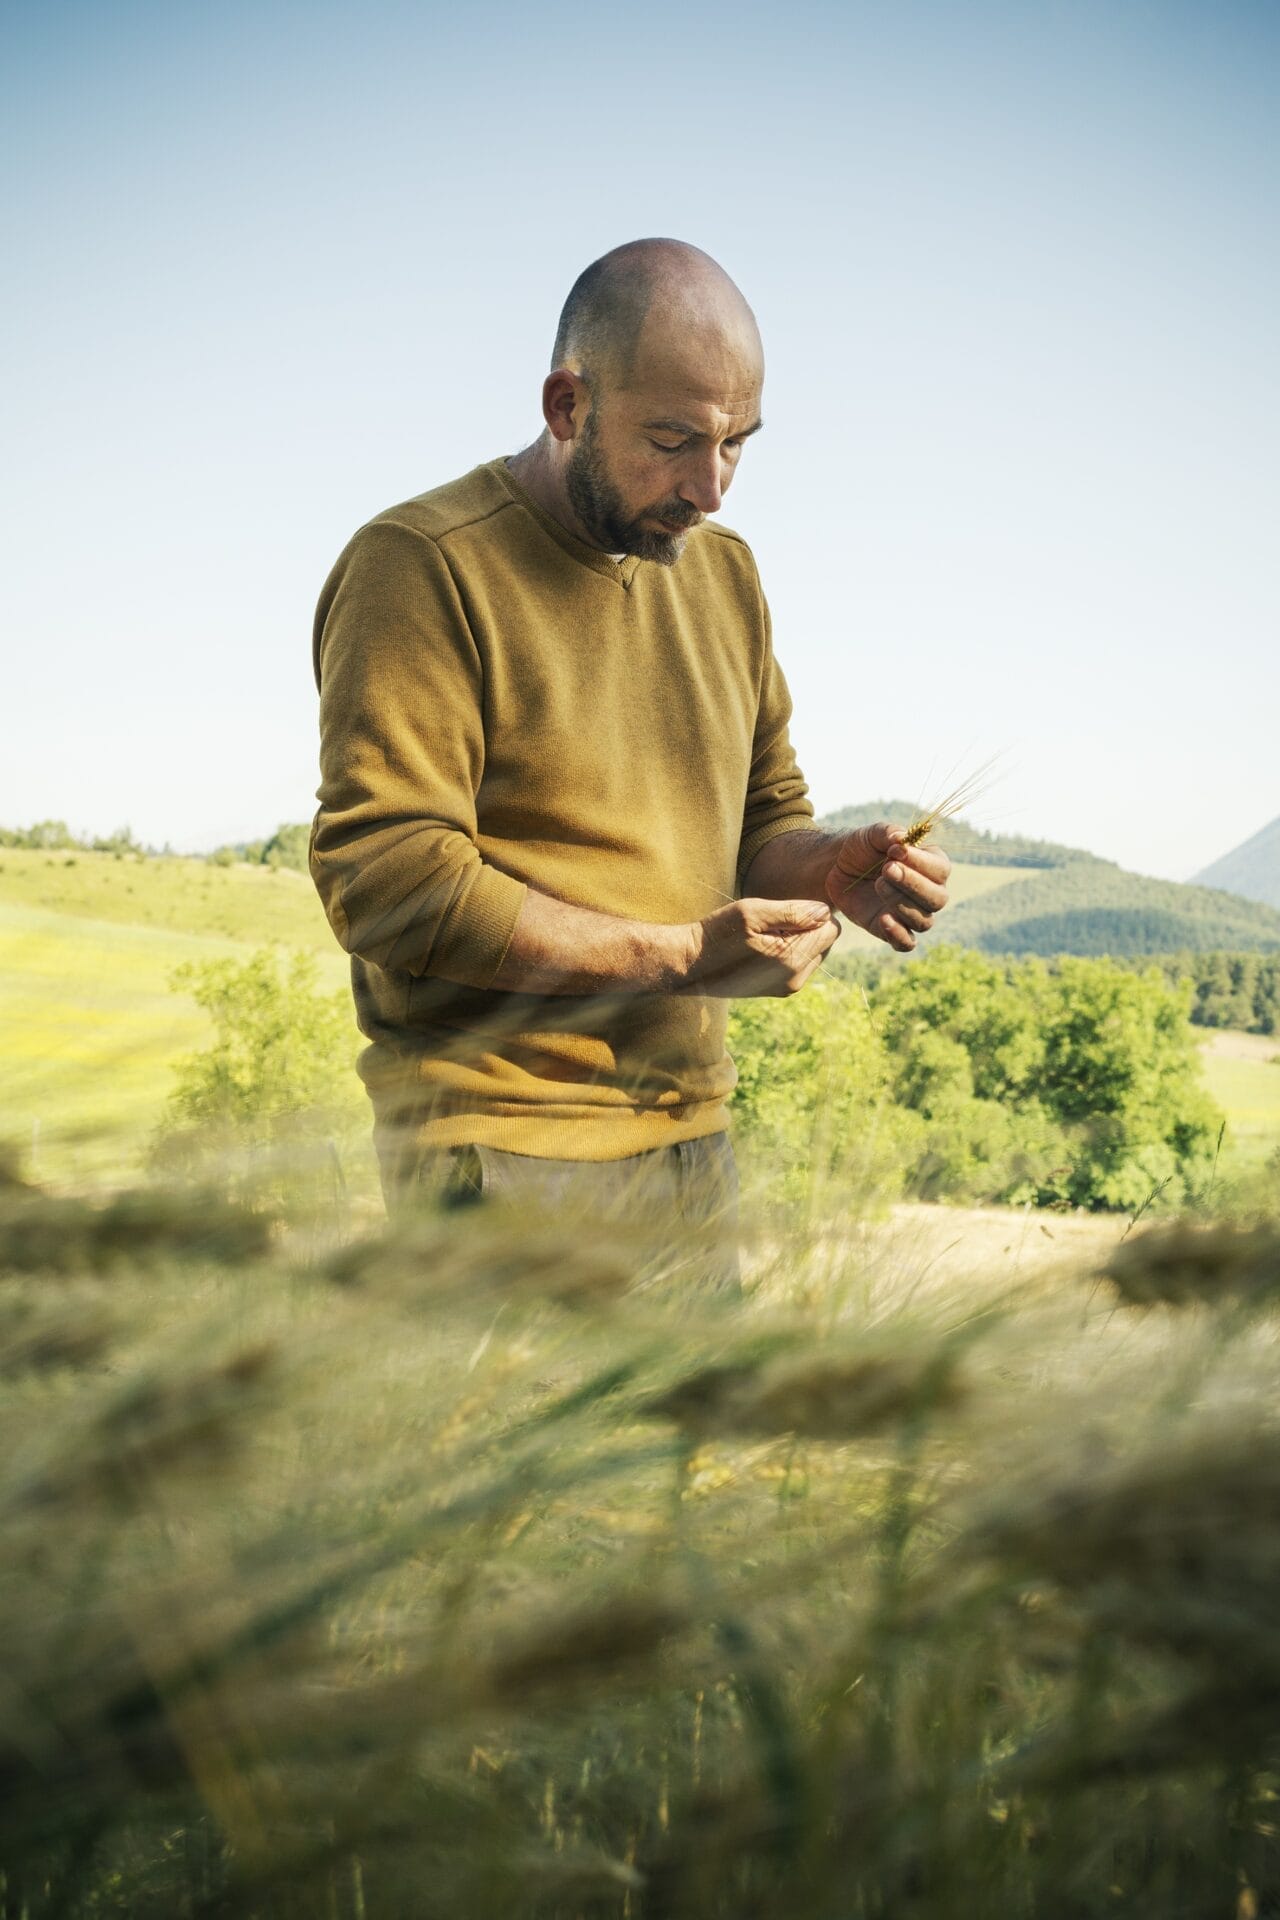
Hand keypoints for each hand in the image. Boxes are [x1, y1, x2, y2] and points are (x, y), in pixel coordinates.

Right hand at [683, 897, 839, 997]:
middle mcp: (795, 978)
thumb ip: (793, 911)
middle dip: (807, 929)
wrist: (690, 964)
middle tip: (772, 925)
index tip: (786, 912)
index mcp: (791, 958)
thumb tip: (825, 912)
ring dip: (799, 941)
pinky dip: (790, 953)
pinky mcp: (781, 991)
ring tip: (766, 937)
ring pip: (815, 954)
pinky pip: (801, 965)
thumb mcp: (752, 912)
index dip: (813, 914)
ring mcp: (788, 988)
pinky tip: (764, 948)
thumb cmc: (718, 933)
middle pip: (826, 942)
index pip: (831, 929)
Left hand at [825, 822, 950, 952]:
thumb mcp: (871, 835)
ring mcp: (911, 914)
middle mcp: (928, 892)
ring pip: (924, 921)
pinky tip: (883, 919)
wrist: (837, 869)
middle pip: (938, 899)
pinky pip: (906, 943)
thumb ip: (887, 833)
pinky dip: (898, 934)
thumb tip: (901, 839)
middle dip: (913, 884)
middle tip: (886, 869)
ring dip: (903, 905)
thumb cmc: (862, 849)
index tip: (895, 851)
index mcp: (931, 866)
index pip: (941, 869)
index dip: (921, 862)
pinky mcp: (893, 931)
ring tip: (878, 884)